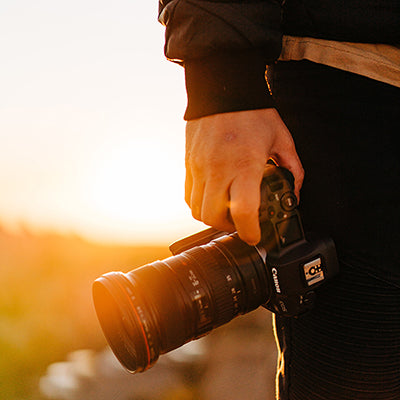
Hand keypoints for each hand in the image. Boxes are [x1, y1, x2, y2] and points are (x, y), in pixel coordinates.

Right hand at [185, 108, 303, 244]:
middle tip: (241, 223)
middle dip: (228, 228)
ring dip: (212, 217)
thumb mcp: (282, 139)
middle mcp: (217, 169)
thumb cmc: (252, 112)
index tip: (255, 236)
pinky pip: (188, 195)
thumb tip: (295, 193)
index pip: (242, 211)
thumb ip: (293, 169)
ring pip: (197, 210)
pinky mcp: (189, 164)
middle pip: (213, 217)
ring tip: (226, 210)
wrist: (222, 90)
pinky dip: (200, 203)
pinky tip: (213, 196)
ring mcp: (199, 167)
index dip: (249, 232)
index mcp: (244, 164)